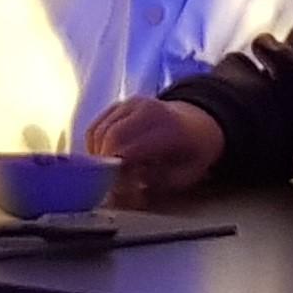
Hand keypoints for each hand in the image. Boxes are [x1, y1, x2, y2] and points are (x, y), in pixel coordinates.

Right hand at [85, 96, 226, 197]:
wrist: (197, 123)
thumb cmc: (192, 154)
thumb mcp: (185, 175)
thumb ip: (156, 182)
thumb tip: (124, 185)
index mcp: (168, 128)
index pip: (128, 148)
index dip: (117, 171)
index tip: (119, 188)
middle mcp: (147, 109)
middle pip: (110, 137)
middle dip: (104, 164)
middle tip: (111, 182)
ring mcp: (131, 104)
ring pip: (98, 131)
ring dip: (98, 155)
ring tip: (110, 171)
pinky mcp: (119, 105)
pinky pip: (95, 126)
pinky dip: (95, 145)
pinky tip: (106, 158)